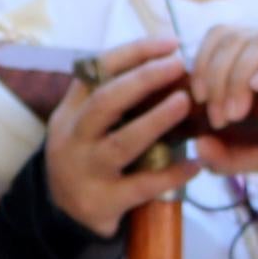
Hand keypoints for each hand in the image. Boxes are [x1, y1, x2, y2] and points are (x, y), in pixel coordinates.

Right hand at [40, 36, 195, 238]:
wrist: (62, 215)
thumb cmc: (86, 157)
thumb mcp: (82, 124)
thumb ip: (111, 98)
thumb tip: (165, 65)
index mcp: (69, 111)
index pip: (96, 70)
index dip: (133, 53)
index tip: (169, 43)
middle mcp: (72, 137)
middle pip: (105, 101)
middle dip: (143, 80)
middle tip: (178, 66)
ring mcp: (86, 170)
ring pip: (122, 142)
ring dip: (156, 120)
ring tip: (185, 103)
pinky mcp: (103, 201)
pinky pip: (141, 186)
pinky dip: (171, 174)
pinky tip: (195, 164)